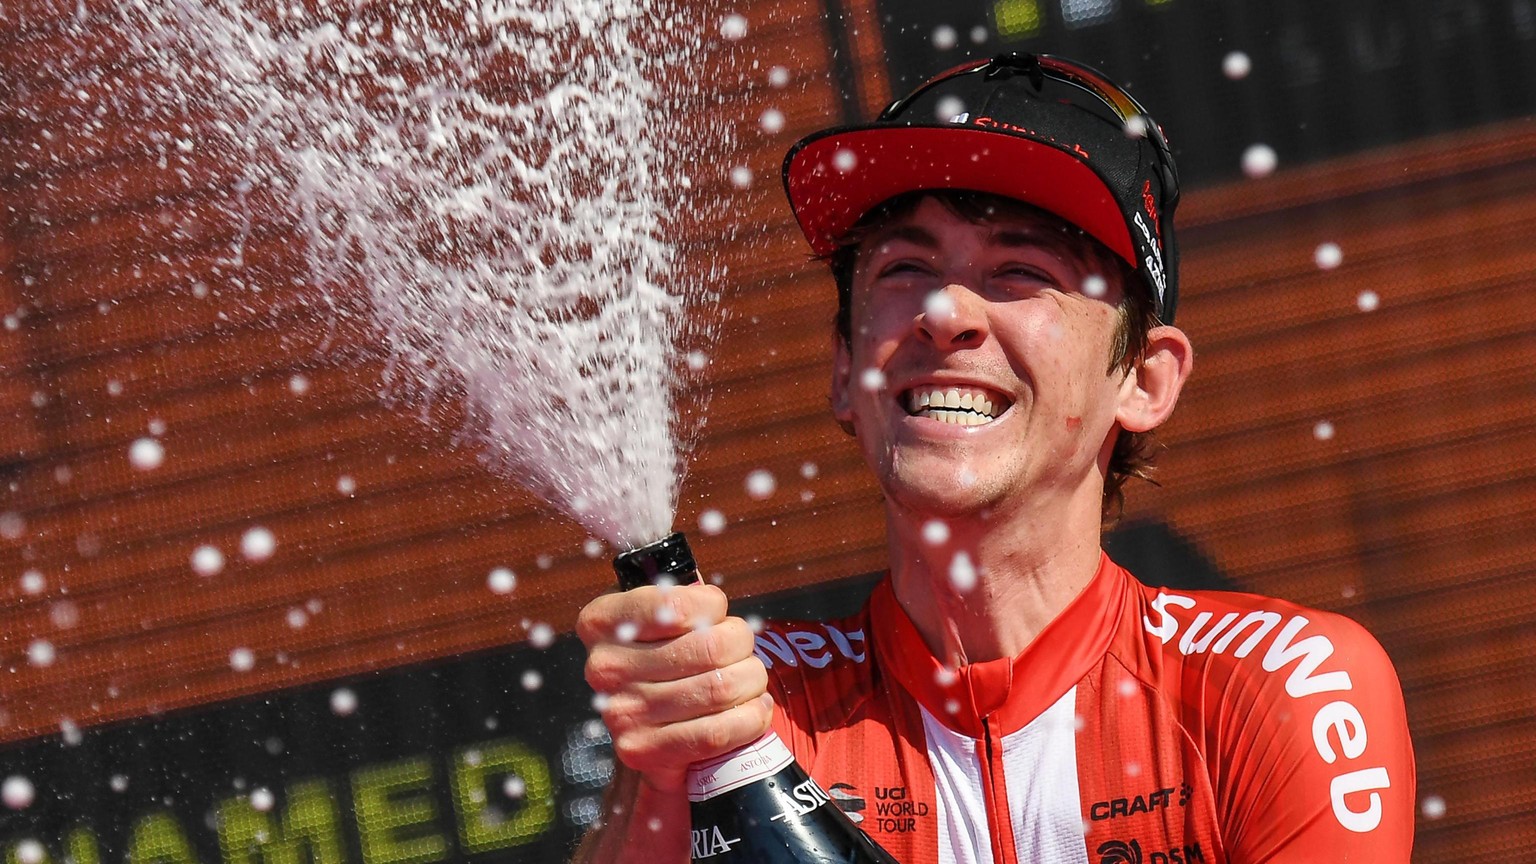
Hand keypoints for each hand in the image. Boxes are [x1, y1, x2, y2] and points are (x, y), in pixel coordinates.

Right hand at [577, 583, 773, 791]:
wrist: (643, 727)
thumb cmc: (660, 659)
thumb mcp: (657, 617)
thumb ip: (683, 598)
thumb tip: (712, 599)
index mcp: (603, 621)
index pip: (678, 604)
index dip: (713, 606)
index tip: (716, 614)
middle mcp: (606, 667)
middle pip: (712, 646)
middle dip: (742, 646)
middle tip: (741, 651)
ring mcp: (624, 713)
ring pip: (722, 687)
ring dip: (751, 681)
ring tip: (748, 679)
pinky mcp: (645, 750)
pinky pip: (719, 731)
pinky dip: (751, 717)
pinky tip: (754, 707)